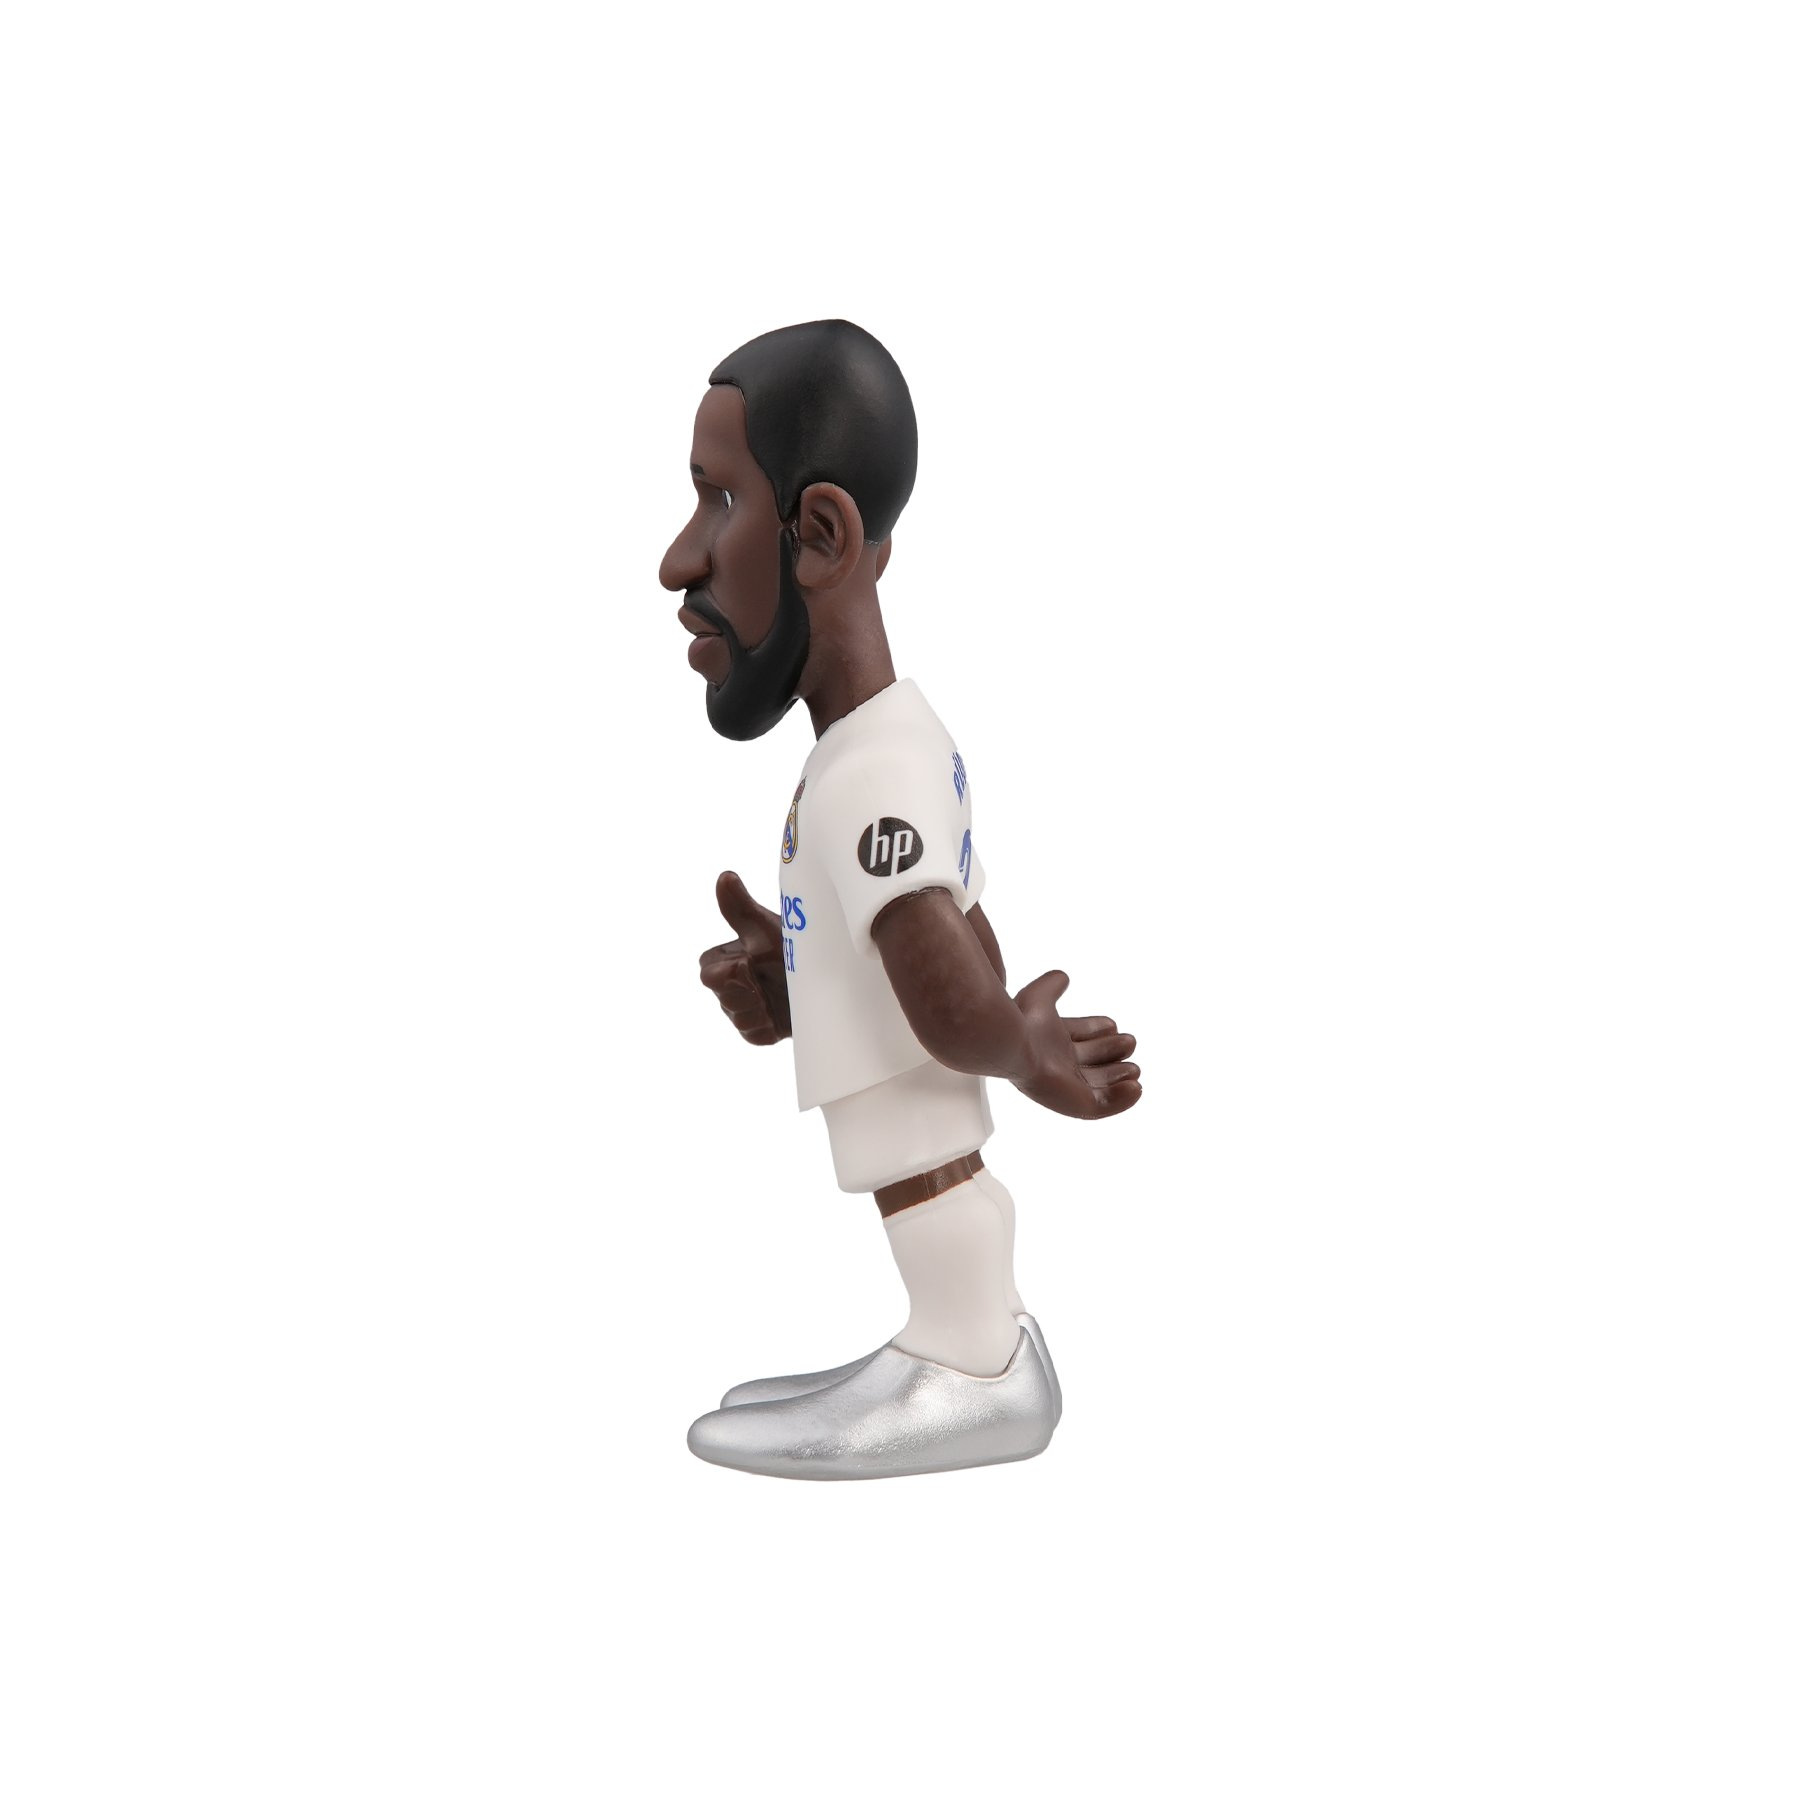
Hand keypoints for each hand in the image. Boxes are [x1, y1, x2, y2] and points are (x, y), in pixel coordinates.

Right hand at [698, 870, 791, 1045]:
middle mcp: (729, 988)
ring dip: (760, 1007)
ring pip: (739, 1017)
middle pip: (723, 998)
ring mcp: (743, 1011)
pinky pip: (753, 1034)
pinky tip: (780, 1013)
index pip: (708, 974)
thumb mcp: (766, 927)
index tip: (749, 963)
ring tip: (778, 994)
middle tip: (767, 981)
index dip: (728, 972)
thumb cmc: (792, 945)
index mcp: (723, 962)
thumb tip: (725, 876)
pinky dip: (767, 1025)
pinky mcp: (758, 1032)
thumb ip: (740, 907)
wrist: (826, 975)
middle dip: (746, 991)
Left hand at [1011, 970, 1141, 1118]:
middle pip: (1089, 1063)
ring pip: (1097, 1087)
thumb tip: (1062, 976)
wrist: (1013, 1044)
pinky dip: (1120, 1101)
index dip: (1095, 1030)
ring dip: (1118, 1078)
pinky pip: (1100, 1107)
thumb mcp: (1039, 996)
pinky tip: (1136, 1088)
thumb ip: (1051, 986)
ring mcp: (1064, 1086)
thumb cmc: (1021, 1021)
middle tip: (1129, 1043)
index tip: (1112, 1024)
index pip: (1076, 1038)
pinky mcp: (1072, 1103)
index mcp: (1047, 1043)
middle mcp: (1055, 1066)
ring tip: (1134, 1069)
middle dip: (1110, 1053)